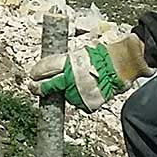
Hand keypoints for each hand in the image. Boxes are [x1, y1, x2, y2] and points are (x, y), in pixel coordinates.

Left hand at [26, 34, 151, 111]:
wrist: (123, 64)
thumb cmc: (102, 55)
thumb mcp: (80, 53)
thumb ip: (66, 62)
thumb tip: (50, 68)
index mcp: (69, 63)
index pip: (46, 68)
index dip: (37, 72)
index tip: (32, 74)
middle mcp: (71, 78)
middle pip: (49, 85)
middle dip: (39, 87)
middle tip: (33, 87)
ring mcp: (79, 92)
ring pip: (64, 95)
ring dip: (64, 92)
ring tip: (74, 85)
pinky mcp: (87, 103)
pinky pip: (79, 102)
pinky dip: (80, 98)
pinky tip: (85, 91)